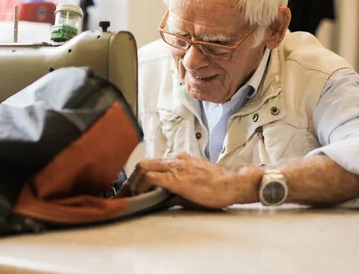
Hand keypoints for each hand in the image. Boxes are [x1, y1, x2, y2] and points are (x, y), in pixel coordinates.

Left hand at [118, 152, 262, 208]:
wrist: (234, 182)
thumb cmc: (218, 185)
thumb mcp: (191, 186)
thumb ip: (174, 189)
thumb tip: (159, 199)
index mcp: (177, 160)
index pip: (150, 164)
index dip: (136, 177)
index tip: (130, 190)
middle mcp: (174, 159)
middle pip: (142, 164)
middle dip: (130, 180)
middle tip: (124, 195)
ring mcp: (175, 166)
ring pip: (143, 168)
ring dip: (133, 183)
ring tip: (128, 197)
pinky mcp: (177, 177)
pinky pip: (151, 177)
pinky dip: (141, 186)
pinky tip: (139, 196)